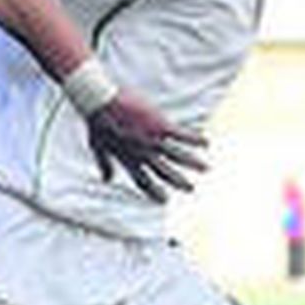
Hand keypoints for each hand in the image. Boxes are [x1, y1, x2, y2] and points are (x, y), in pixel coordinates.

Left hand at [84, 92, 208, 202]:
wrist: (101, 103)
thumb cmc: (97, 123)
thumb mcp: (98, 148)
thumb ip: (105, 165)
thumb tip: (107, 180)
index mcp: (128, 160)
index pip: (143, 181)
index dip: (153, 192)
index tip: (163, 201)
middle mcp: (142, 154)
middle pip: (164, 173)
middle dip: (178, 182)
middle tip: (190, 189)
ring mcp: (152, 140)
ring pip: (177, 156)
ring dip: (192, 164)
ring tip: (206, 169)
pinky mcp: (159, 125)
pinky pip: (181, 135)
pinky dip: (194, 139)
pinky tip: (206, 143)